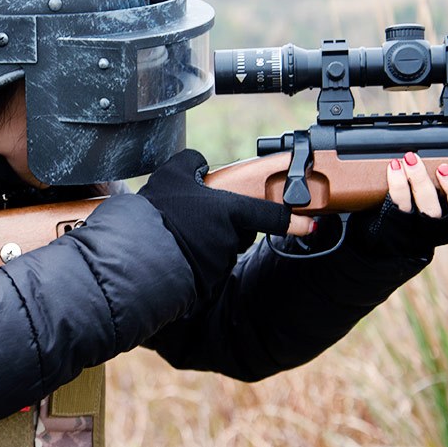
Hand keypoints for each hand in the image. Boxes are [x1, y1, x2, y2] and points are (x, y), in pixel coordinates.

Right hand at [139, 149, 309, 300]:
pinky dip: (195, 262)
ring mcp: (220, 263)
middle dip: (224, 225)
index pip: (269, 214)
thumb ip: (191, 163)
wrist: (137, 255)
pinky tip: (176, 254)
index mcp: (229, 212)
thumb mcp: (171, 174)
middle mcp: (230, 239)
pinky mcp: (207, 283)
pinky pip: (207, 269)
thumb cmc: (157, 215)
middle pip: (239, 231)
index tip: (310, 223)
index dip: (292, 220)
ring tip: (177, 236)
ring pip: (221, 250)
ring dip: (206, 243)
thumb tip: (199, 163)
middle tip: (194, 219)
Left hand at [346, 151, 447, 257]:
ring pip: (429, 209)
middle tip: (445, 169)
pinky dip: (397, 183)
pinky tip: (395, 167)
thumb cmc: (428, 214)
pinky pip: (400, 204)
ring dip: (420, 180)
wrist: (392, 241)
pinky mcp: (402, 225)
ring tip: (412, 159)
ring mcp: (428, 229)